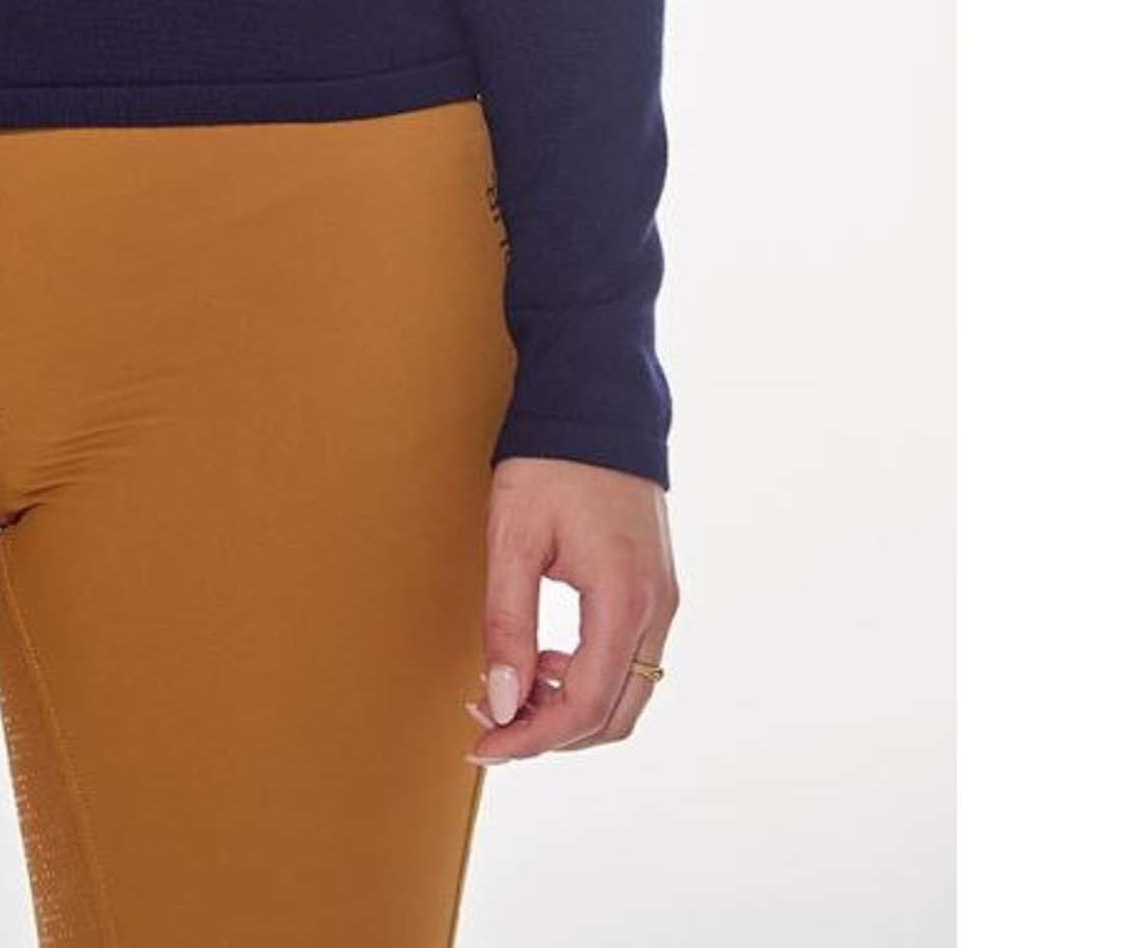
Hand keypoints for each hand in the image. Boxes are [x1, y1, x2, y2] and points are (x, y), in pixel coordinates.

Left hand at [466, 454, 676, 761]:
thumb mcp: (513, 537)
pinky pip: (629, 661)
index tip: (484, 744)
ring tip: (509, 689)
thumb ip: (508, 624)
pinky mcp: (656, 590)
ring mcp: (664, 601)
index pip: (586, 704)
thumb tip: (503, 702)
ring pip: (626, 694)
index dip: (533, 737)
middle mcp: (658, 609)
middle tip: (490, 722)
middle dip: (550, 733)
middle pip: (614, 715)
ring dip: (570, 708)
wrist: (595, 402)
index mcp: (625, 598)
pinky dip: (587, 678)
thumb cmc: (549, 462)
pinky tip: (544, 658)